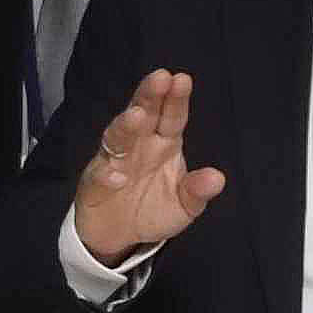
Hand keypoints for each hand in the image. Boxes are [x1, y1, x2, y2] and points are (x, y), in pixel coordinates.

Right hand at [69, 68, 223, 263]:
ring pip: (118, 137)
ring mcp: (115, 160)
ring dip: (125, 126)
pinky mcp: (95, 181)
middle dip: (150, 96)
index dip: (176, 99)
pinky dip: (107, 174)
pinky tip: (116, 176)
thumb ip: (197, 191)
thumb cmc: (153, 209)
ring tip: (135, 116)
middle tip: (160, 77)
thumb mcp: (184, 206)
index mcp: (165, 143)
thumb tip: (218, 178)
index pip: (172, 116)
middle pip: (144, 115)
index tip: (182, 80)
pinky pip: (100, 175)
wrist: (118, 234)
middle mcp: (140, 145)